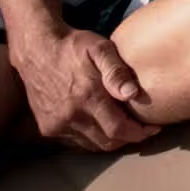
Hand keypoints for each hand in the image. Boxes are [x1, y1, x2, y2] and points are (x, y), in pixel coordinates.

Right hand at [8, 26, 159, 152]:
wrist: (36, 49)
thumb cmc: (73, 46)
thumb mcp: (100, 48)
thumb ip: (116, 71)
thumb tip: (133, 93)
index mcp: (86, 97)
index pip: (118, 129)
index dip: (139, 133)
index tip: (154, 128)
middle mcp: (70, 116)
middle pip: (107, 142)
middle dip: (128, 138)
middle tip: (142, 129)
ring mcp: (56, 124)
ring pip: (91, 144)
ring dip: (110, 139)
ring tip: (124, 126)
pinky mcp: (47, 128)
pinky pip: (76, 142)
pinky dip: (91, 137)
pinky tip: (100, 124)